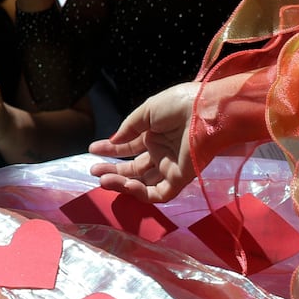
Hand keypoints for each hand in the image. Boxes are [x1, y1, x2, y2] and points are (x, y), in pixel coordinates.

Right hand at [87, 81, 198, 203]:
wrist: (205, 111)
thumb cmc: (178, 105)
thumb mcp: (148, 111)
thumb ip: (129, 128)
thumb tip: (113, 141)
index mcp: (155, 134)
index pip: (130, 147)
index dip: (111, 150)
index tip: (92, 151)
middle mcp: (162, 152)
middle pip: (134, 168)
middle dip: (113, 170)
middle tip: (93, 171)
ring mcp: (170, 167)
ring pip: (143, 183)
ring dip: (121, 183)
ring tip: (102, 180)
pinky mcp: (180, 179)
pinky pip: (159, 193)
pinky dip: (141, 193)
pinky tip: (126, 184)